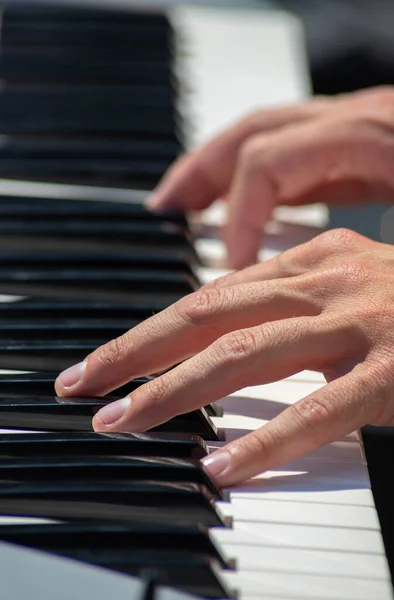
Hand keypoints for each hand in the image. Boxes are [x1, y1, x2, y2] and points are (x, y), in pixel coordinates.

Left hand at [55, 228, 393, 486]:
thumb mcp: (346, 284)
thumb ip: (288, 301)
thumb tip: (225, 329)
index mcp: (311, 263)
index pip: (209, 295)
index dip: (151, 329)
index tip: (107, 360)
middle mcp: (325, 283)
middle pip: (206, 315)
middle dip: (136, 350)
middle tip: (84, 384)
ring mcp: (360, 323)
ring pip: (245, 355)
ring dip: (175, 391)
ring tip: (125, 422)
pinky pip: (321, 410)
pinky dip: (267, 440)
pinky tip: (221, 467)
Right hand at [147, 86, 393, 268]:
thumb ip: (375, 256)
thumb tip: (304, 285)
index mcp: (369, 137)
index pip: (267, 163)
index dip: (238, 218)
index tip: (231, 268)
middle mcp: (353, 119)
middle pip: (250, 133)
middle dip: (199, 174)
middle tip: (165, 212)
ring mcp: (351, 125)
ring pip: (263, 134)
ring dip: (216, 167)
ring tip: (183, 204)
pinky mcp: (354, 140)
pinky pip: (288, 148)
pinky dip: (250, 173)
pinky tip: (237, 201)